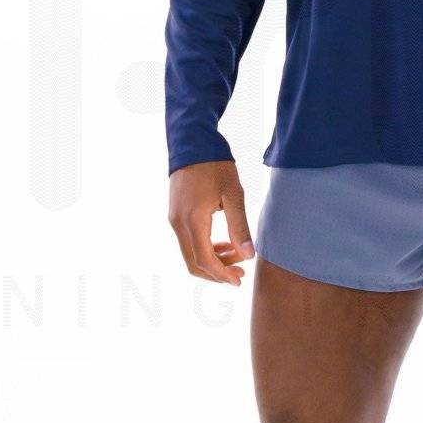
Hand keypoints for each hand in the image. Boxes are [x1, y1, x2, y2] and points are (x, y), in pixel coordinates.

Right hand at [168, 160, 256, 285]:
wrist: (191, 142)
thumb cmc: (214, 165)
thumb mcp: (233, 195)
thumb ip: (240, 227)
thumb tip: (248, 255)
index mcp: (192, 220)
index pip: (204, 260)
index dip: (222, 274)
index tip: (239, 280)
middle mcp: (178, 224)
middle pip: (194, 263)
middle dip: (217, 272)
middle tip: (240, 272)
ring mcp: (174, 219)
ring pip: (190, 253)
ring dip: (212, 260)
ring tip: (237, 257)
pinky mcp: (175, 214)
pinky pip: (188, 241)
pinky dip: (205, 248)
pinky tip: (224, 244)